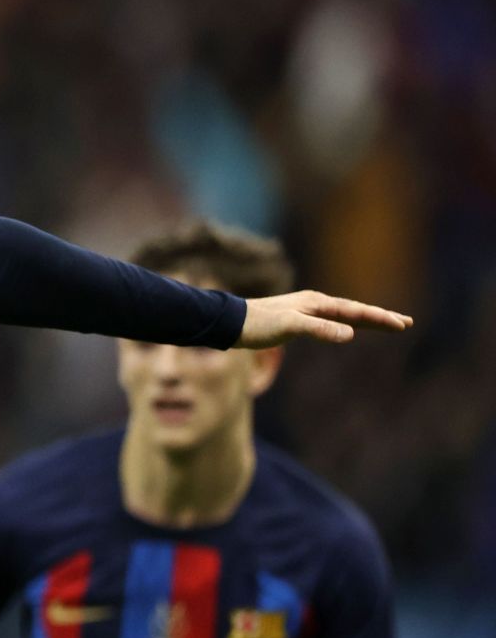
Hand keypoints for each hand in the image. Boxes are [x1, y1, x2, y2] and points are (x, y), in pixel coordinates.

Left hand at [238, 291, 411, 347]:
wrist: (230, 323)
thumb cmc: (258, 324)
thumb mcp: (290, 327)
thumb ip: (320, 329)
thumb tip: (351, 334)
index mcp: (316, 303)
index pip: (356, 311)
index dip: (380, 318)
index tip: (402, 325)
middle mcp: (315, 303)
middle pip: (355, 310)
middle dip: (381, 317)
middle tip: (407, 323)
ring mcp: (307, 310)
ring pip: (345, 314)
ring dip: (367, 320)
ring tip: (388, 324)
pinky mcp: (298, 319)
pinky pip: (331, 320)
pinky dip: (347, 323)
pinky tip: (349, 328)